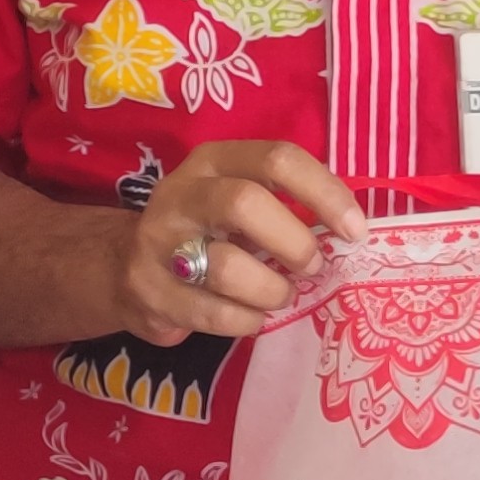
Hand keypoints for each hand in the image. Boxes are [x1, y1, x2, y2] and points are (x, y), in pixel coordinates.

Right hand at [110, 139, 363, 344]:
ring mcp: (157, 242)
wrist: (124, 266)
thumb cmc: (207, 232)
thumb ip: (285, 204)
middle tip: (313, 267)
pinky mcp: (148, 290)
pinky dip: (247, 320)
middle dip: (293, 243)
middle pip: (244, 203)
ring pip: (226, 266)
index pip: (277, 159)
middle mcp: (181, 193)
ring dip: (272, 290)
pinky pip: (213, 313)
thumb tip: (352, 230)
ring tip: (282, 296)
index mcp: (214, 161)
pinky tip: (253, 316)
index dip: (324, 193)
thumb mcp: (237, 199)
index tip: (355, 231)